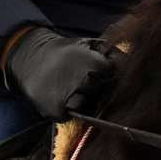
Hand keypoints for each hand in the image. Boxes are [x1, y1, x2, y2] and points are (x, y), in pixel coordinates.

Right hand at [1, 27, 117, 119]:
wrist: (31, 58)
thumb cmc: (65, 51)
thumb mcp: (88, 44)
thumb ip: (110, 53)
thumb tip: (129, 61)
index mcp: (92, 64)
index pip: (112, 76)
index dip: (106, 75)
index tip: (99, 72)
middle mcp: (81, 82)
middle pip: (101, 93)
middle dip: (96, 88)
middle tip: (84, 79)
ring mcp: (69, 98)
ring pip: (89, 107)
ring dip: (85, 100)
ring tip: (73, 88)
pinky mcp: (57, 111)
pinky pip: (72, 115)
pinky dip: (70, 109)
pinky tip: (63, 96)